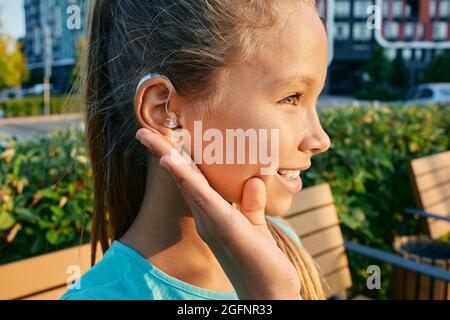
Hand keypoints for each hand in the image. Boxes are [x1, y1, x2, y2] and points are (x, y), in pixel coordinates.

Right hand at [135, 127, 300, 298]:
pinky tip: (171, 160)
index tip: (166, 139)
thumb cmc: (261, 260)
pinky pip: (201, 196)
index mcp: (212, 214)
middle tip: (142, 131)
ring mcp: (211, 221)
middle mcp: (206, 216)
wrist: (269, 291)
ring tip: (147, 136)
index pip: (193, 180)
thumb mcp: (256, 227)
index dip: (179, 159)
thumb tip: (255, 180)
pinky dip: (185, 176)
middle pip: (182, 178)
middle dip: (162, 153)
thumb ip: (252, 204)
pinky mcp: (223, 225)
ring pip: (186, 182)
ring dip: (167, 157)